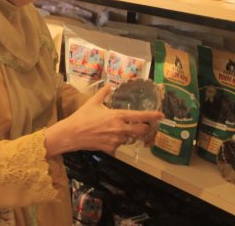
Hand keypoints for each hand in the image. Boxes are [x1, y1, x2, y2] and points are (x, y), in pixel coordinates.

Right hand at [44, 85, 163, 157]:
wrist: (72, 134)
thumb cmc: (82, 116)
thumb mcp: (93, 101)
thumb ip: (104, 92)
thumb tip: (109, 85)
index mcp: (118, 115)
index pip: (141, 116)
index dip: (153, 116)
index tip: (161, 115)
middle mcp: (120, 129)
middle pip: (142, 131)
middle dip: (146, 128)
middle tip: (145, 125)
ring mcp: (117, 140)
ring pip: (130, 138)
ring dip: (129, 135)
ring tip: (119, 129)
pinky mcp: (112, 149)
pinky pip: (120, 145)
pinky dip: (118, 141)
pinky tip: (108, 136)